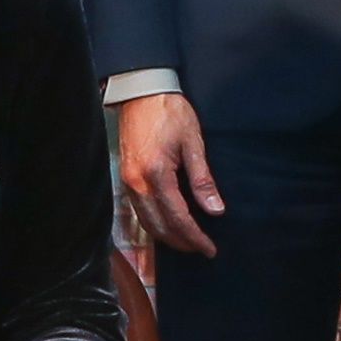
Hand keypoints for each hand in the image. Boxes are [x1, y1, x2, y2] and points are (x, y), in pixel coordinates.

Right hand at [117, 92, 223, 257]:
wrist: (141, 91)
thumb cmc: (169, 111)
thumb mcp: (193, 141)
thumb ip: (203, 179)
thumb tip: (215, 210)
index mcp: (156, 174)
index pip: (178, 218)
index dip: (195, 237)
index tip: (210, 249)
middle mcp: (137, 183)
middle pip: (159, 226)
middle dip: (181, 242)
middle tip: (201, 248)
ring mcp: (127, 180)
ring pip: (146, 222)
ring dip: (166, 236)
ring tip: (187, 240)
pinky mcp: (125, 176)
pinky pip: (138, 210)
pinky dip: (154, 223)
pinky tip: (167, 223)